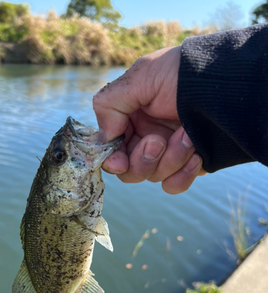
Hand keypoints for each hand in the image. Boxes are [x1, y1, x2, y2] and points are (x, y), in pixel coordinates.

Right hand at [93, 46, 206, 193]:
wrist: (223, 80)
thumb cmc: (179, 72)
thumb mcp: (139, 77)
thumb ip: (109, 105)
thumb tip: (104, 137)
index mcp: (129, 121)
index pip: (111, 152)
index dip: (112, 161)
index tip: (120, 161)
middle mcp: (144, 139)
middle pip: (129, 172)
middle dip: (143, 160)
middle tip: (158, 141)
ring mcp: (167, 154)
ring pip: (153, 177)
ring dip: (170, 159)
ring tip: (187, 136)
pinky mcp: (187, 164)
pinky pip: (174, 185)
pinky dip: (182, 175)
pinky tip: (195, 155)